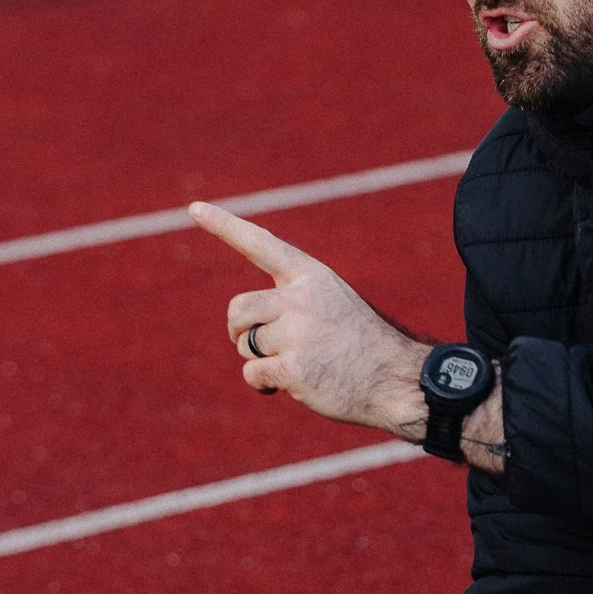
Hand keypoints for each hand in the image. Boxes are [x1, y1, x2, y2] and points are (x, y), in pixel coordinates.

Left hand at [191, 200, 507, 471]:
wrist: (398, 379)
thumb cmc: (363, 346)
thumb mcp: (334, 304)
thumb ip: (293, 303)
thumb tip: (243, 332)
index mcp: (312, 276)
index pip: (261, 244)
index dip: (224, 226)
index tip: (193, 208)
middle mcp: (302, 298)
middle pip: (239, 309)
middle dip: (240, 332)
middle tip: (259, 346)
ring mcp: (297, 333)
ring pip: (245, 344)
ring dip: (260, 360)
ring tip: (296, 366)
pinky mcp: (293, 368)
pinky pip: (252, 372)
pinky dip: (262, 383)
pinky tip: (290, 385)